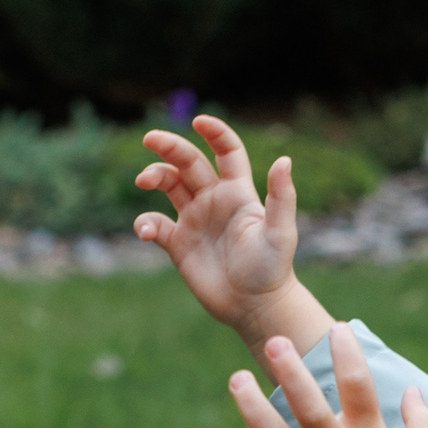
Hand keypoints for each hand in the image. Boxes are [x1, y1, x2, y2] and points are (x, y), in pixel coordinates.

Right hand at [134, 115, 328, 349]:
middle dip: (170, 147)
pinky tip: (146, 232)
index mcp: (238, 192)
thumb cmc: (273, 268)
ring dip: (154, 176)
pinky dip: (146, 223)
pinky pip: (156, 225)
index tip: (198, 121)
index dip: (214, 132)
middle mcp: (214, 201)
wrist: (255, 306)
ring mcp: (195, 221)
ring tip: (143, 181)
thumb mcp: (280, 231)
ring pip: (168, 186)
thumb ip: (281, 197)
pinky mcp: (179, 244)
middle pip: (189, 162)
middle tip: (150, 138)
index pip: (226, 152)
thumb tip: (284, 159)